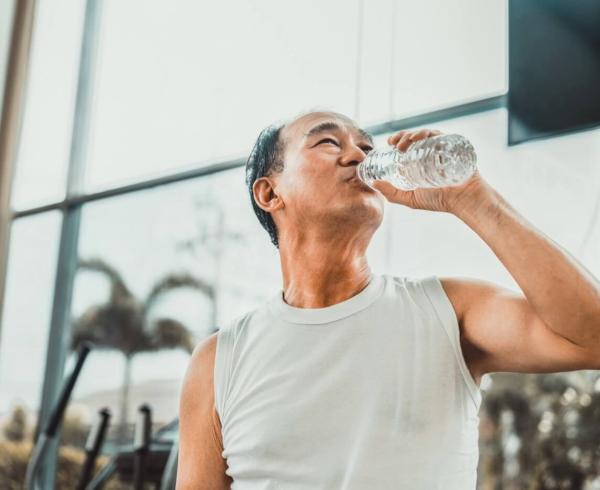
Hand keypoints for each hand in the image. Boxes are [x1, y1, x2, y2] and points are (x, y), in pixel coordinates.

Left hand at [369, 128, 488, 213]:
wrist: (462, 201)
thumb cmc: (438, 200)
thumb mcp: (410, 198)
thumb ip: (391, 193)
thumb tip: (373, 183)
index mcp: (419, 159)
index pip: (406, 144)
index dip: (397, 140)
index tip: (389, 143)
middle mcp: (430, 151)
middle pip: (414, 137)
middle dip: (402, 136)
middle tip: (395, 144)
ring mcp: (442, 148)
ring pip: (425, 134)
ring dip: (413, 134)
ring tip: (406, 142)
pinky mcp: (453, 146)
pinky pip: (441, 135)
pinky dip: (430, 133)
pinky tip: (421, 137)